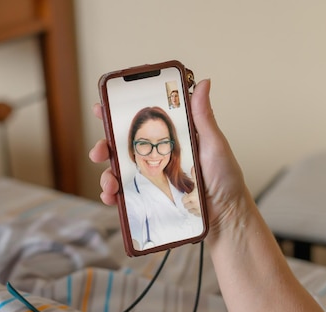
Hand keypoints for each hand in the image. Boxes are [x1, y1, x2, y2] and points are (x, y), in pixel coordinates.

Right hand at [89, 79, 250, 239]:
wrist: (226, 215)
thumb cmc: (224, 179)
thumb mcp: (214, 144)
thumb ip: (203, 116)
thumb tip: (204, 83)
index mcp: (169, 138)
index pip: (140, 122)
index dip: (117, 113)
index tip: (101, 107)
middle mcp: (156, 155)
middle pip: (120, 147)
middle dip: (103, 146)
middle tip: (99, 151)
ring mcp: (151, 178)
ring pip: (118, 172)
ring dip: (106, 175)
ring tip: (110, 182)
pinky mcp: (149, 199)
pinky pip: (125, 195)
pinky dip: (113, 196)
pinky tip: (112, 197)